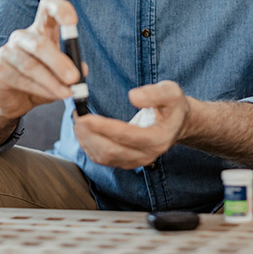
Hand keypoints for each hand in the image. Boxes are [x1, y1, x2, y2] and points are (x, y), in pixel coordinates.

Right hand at [0, 0, 82, 119]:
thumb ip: (72, 69)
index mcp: (40, 29)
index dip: (59, 9)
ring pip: (31, 66)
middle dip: (58, 62)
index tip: (72, 22)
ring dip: (52, 82)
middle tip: (74, 77)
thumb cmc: (42, 80)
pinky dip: (41, 90)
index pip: (47, 7)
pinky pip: (22, 80)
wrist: (15, 100)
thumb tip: (82, 70)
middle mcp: (22, 36)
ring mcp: (7, 52)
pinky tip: (52, 95)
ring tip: (67, 93)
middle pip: (39, 43)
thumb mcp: (61, 74)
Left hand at [73, 80, 190, 168]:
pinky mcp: (126, 161)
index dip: (103, 127)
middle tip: (76, 117)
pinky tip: (83, 131)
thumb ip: (154, 94)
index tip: (86, 117)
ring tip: (76, 121)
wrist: (177, 122)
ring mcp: (135, 161)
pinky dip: (89, 145)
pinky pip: (103, 158)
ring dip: (86, 140)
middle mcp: (146, 155)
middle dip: (89, 134)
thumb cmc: (172, 106)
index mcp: (157, 139)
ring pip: (104, 157)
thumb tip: (133, 96)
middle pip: (111, 150)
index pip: (126, 136)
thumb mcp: (171, 92)